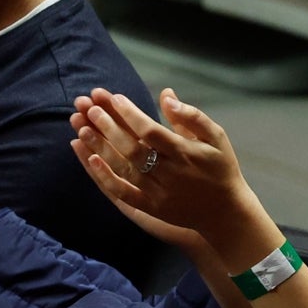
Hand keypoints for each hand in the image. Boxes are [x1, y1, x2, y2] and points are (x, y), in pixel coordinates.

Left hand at [71, 88, 254, 242]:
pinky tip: (91, 159)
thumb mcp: (217, 138)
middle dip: (109, 126)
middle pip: (132, 148)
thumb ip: (192, 117)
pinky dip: (106, 176)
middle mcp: (170, 173)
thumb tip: (166, 96)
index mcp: (186, 153)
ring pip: (123, 167)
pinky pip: (123, 192)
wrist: (225, 212)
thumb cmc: (221, 169)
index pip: (151, 131)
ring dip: (100, 147)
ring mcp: (159, 192)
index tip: (114, 98)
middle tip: (90, 108)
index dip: (130, 114)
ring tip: (82, 127)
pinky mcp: (151, 207)